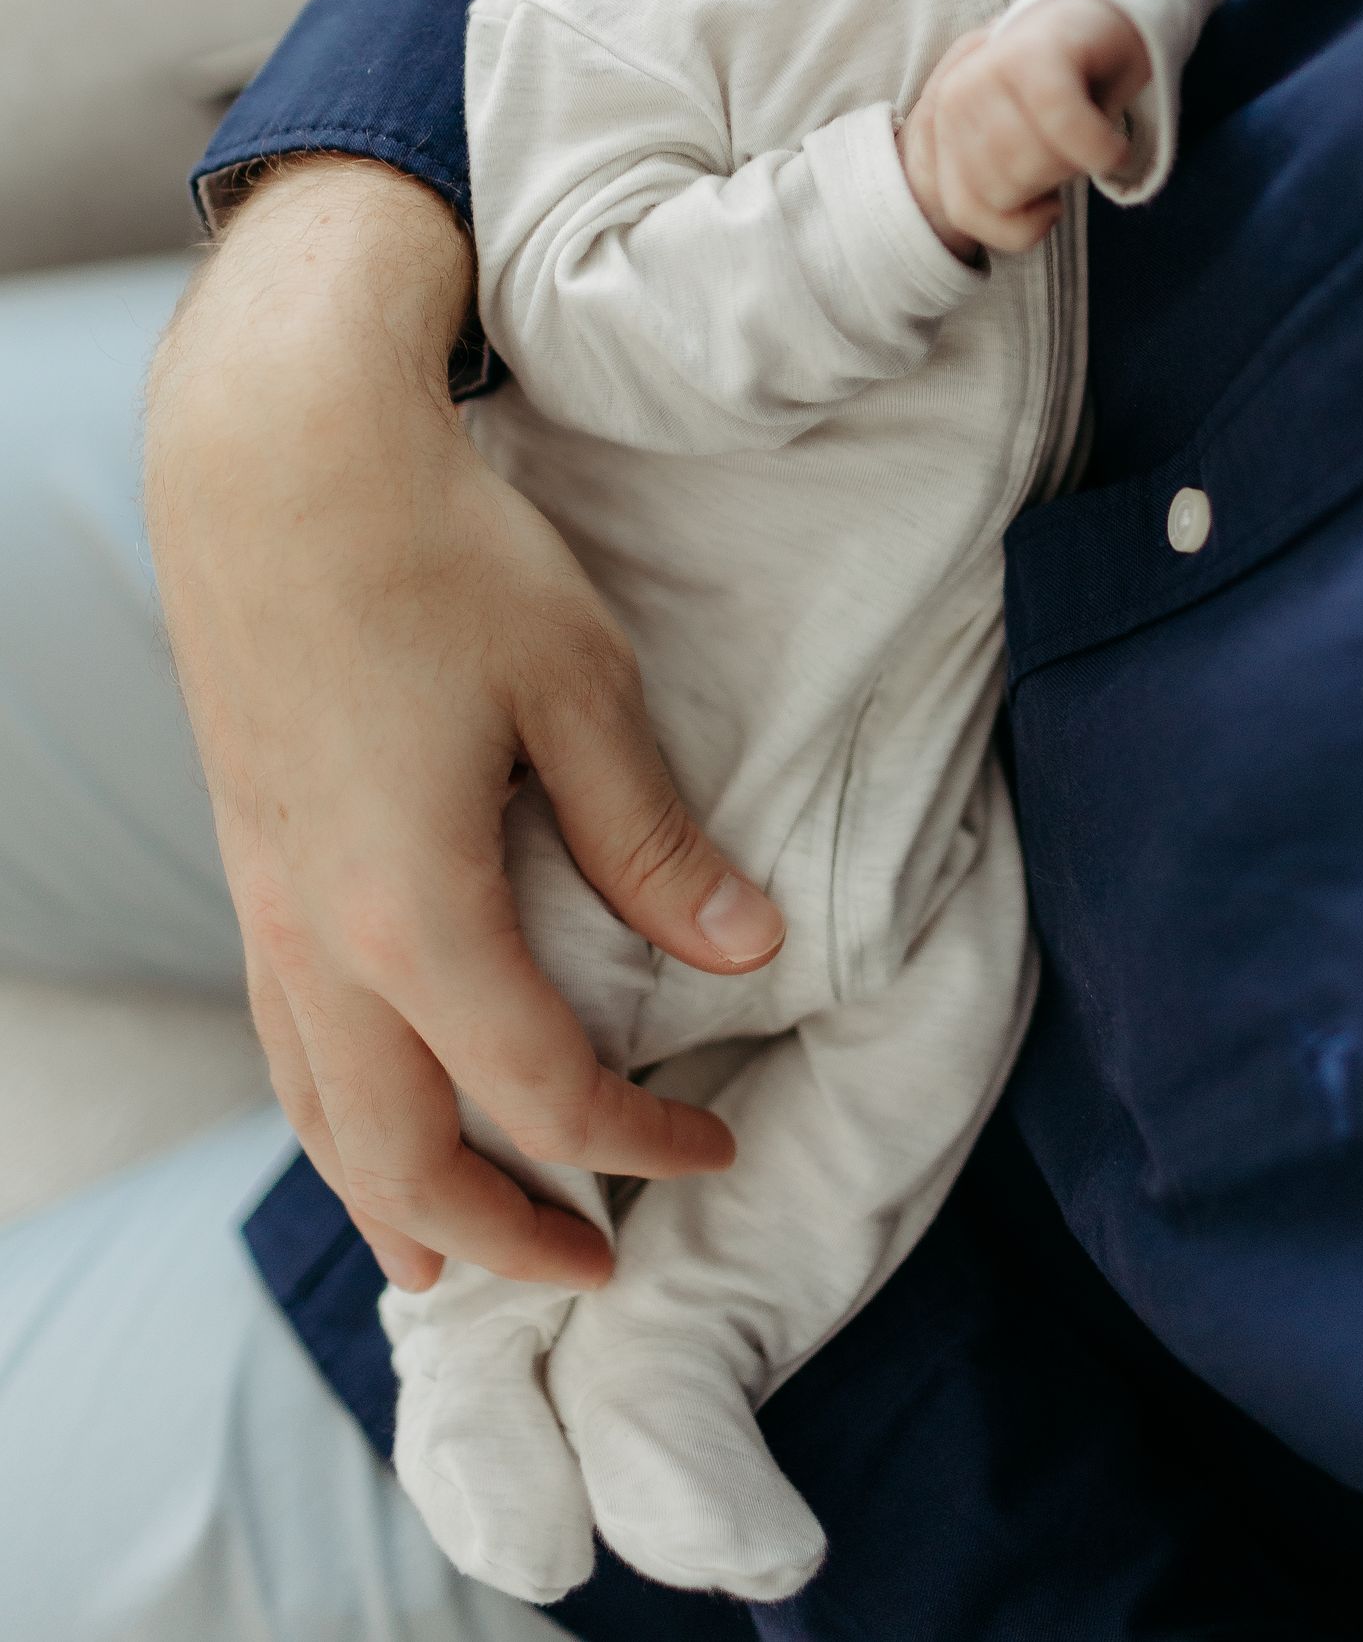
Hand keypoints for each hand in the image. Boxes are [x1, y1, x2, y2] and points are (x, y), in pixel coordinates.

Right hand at [146, 160, 786, 1293]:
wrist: (274, 454)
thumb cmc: (437, 554)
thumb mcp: (579, 690)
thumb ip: (652, 840)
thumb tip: (749, 951)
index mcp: (414, 912)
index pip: (540, 1091)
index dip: (635, 1144)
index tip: (712, 1153)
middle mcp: (321, 934)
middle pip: (399, 1151)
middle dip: (500, 1232)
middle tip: (588, 1271)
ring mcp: (267, 898)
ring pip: (314, 1106)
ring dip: (387, 1195)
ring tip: (447, 1254)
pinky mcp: (250, 852)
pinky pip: (281, 1031)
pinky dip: (332, 1106)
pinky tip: (366, 1092)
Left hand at [899, 0, 1149, 257]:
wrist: (1108, 13)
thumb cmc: (1069, 95)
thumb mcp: (1024, 155)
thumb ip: (999, 196)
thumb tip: (1025, 224)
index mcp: (942, 123)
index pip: (965, 210)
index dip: (1017, 223)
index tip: (1045, 189)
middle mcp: (956, 94)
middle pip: (1006, 190)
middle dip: (1053, 181)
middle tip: (1072, 141)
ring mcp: (990, 70)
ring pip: (1037, 163)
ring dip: (1079, 162)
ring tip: (1086, 127)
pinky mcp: (1036, 55)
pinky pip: (1067, 130)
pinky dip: (1103, 148)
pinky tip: (1113, 140)